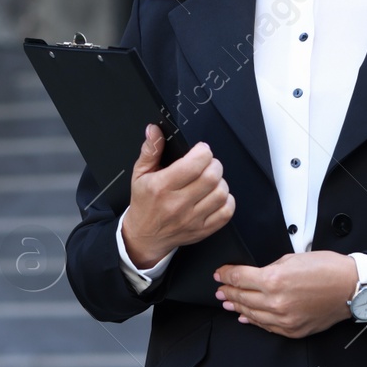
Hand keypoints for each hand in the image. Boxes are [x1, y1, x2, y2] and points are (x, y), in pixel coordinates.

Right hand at [120, 125, 234, 268]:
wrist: (144, 237)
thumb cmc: (144, 203)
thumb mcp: (140, 174)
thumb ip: (150, 150)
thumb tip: (154, 129)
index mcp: (161, 187)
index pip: (194, 164)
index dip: (203, 151)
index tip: (200, 150)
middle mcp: (178, 204)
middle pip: (211, 177)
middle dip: (214, 164)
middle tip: (207, 164)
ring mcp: (192, 219)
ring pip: (221, 193)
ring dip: (220, 182)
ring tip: (210, 180)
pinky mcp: (202, 230)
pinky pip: (226, 212)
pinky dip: (226, 201)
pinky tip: (215, 196)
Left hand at [213, 251, 357, 338]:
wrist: (351, 288)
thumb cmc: (328, 269)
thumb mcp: (293, 258)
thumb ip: (271, 268)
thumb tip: (256, 276)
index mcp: (274, 280)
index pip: (239, 278)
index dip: (226, 275)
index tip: (220, 274)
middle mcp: (276, 302)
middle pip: (242, 297)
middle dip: (228, 292)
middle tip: (220, 290)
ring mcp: (284, 319)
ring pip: (252, 314)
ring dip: (237, 307)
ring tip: (228, 303)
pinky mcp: (293, 330)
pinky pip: (267, 326)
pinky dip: (254, 321)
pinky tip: (246, 316)